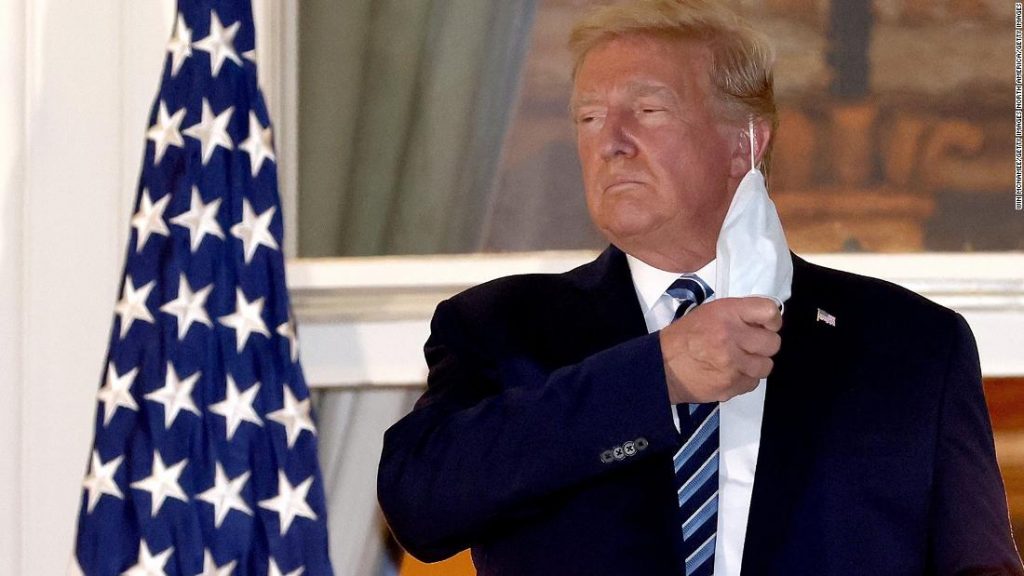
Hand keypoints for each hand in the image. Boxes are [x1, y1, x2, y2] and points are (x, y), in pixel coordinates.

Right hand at [660, 296, 781, 403]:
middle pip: (772, 343)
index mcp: (727, 313)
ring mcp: (732, 363)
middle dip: (763, 345)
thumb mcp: (709, 312)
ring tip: (738, 362)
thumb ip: (738, 314)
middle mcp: (732, 336)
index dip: (771, 320)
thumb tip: (765, 322)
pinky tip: (729, 374)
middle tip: (748, 346)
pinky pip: (752, 383)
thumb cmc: (685, 336)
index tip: (764, 325)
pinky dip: (744, 379)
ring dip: (755, 364)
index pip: (769, 311)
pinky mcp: (730, 385)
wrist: (662, 367)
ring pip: (766, 366)